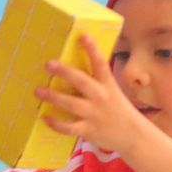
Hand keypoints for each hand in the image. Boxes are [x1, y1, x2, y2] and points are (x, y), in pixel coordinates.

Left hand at [35, 37, 147, 154]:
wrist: (133, 135)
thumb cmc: (118, 110)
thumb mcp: (113, 92)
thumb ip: (96, 83)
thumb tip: (73, 71)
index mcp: (108, 85)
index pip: (101, 64)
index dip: (92, 49)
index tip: (83, 36)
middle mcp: (101, 97)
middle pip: (82, 81)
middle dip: (65, 72)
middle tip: (48, 64)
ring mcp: (94, 114)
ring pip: (71, 104)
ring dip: (54, 97)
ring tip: (38, 90)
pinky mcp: (88, 130)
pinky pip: (69, 127)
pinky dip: (56, 123)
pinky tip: (45, 117)